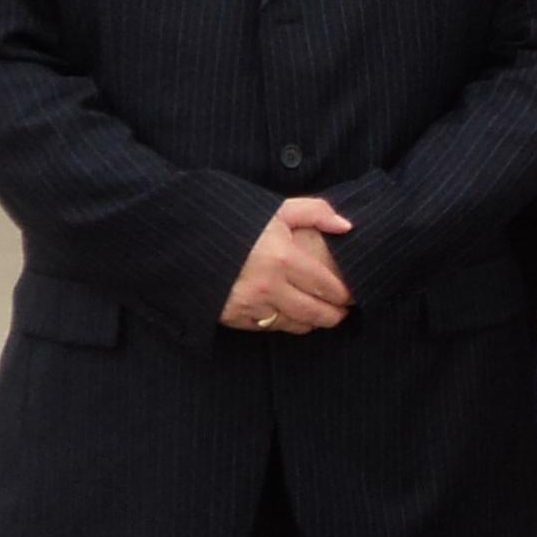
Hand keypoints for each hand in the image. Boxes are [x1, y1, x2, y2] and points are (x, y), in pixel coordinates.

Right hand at [221, 196, 356, 332]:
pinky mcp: (231, 316)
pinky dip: (280, 323)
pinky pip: (265, 327)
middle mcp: (268, 286)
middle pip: (314, 312)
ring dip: (309, 322)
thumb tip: (346, 226)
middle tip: (342, 312)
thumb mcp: (276, 209)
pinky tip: (287, 315)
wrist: (183, 235)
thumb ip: (315, 212)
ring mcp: (249, 304)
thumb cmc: (234, 219)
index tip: (352, 296)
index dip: (345, 295)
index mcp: (283, 258)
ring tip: (319, 315)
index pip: (328, 287)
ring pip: (292, 324)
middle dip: (334, 315)